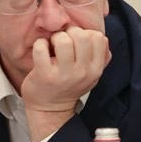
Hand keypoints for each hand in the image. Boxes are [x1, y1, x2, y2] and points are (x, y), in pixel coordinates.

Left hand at [22, 26, 110, 141]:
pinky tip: (41, 49)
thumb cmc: (70, 85)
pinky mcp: (44, 75)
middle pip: (82, 36)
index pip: (99, 38)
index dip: (86, 34)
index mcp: (96, 69)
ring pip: (64, 41)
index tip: (77, 41)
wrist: (50, 108)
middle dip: (70, 32)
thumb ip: (100, 57)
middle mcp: (83, 72)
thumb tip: (100, 36)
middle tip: (63, 41)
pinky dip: (40, 44)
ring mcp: (63, 74)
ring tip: (52, 44)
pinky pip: (41, 48)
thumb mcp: (92, 74)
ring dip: (56, 37)